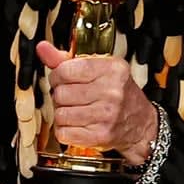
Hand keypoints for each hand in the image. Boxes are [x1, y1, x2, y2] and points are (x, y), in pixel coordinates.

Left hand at [36, 42, 158, 163]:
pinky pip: (63, 132)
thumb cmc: (117, 94)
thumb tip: (42, 48)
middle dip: (60, 95)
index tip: (63, 79)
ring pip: (60, 114)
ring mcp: (107, 115)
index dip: (58, 76)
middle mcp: (112, 92)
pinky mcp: (100, 136)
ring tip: (77, 110)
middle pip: (60, 93)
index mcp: (112, 69)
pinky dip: (66, 130)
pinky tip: (78, 124)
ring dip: (63, 113)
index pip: (65, 70)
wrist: (141, 124)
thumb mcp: (98, 69)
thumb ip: (66, 59)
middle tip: (73, 97)